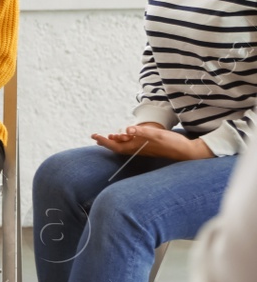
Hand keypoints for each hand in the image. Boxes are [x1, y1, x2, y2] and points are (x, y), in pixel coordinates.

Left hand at [90, 122, 212, 160]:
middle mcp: (138, 149)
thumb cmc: (172, 143)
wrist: (187, 151)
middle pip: (117, 147)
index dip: (104, 141)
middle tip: (95, 136)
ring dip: (115, 141)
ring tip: (106, 137)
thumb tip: (127, 129)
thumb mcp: (157, 134)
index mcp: (137, 147)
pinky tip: (126, 137)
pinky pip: (133, 144)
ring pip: (125, 146)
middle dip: (105, 142)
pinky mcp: (149, 147)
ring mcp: (144, 149)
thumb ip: (142, 132)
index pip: (115, 145)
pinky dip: (126, 140)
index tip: (94, 136)